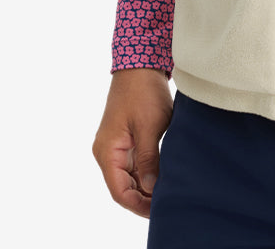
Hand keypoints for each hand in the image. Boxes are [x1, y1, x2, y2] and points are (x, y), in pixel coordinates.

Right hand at [92, 68, 172, 217]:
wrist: (140, 64)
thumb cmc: (143, 92)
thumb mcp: (149, 126)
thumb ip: (148, 158)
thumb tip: (150, 187)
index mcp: (107, 151)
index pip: (119, 191)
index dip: (137, 205)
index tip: (158, 211)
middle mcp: (107, 151)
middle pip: (123, 186)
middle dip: (143, 198)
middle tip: (167, 204)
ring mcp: (115, 145)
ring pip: (128, 176)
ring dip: (145, 186)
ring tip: (167, 193)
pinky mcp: (125, 138)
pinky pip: (133, 163)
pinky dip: (146, 173)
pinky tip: (162, 176)